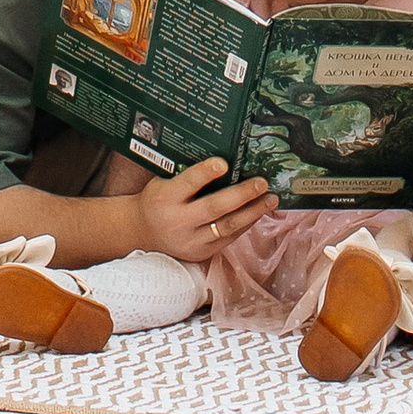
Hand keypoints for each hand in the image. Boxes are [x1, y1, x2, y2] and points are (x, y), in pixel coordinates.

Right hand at [135, 156, 273, 264]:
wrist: (142, 232)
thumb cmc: (157, 200)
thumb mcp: (163, 182)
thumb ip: (187, 175)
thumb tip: (225, 160)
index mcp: (165, 198)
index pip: (188, 184)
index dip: (205, 173)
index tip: (224, 163)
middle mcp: (178, 221)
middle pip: (214, 208)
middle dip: (241, 195)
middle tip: (261, 182)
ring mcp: (191, 240)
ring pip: (227, 226)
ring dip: (252, 212)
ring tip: (270, 199)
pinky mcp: (201, 253)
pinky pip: (228, 239)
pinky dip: (245, 225)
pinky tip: (257, 213)